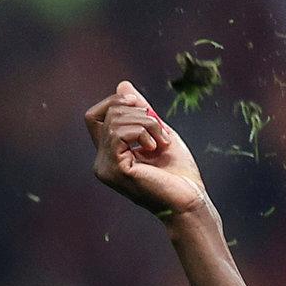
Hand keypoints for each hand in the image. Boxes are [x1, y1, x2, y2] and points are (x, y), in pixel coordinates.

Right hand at [85, 81, 209, 218]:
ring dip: (146, 123)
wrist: (191, 200)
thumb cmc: (179, 173)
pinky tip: (155, 147)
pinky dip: (141, 132)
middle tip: (161, 132)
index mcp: (110, 154)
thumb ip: (140, 112)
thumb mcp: (159, 132)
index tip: (140, 104)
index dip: (114, 102)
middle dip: (138, 113)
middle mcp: (102, 162)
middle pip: (107, 114)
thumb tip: (123, 86)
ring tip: (162, 142)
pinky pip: (118, 133)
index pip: (95, 117)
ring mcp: (105, 168)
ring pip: (114, 122)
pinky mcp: (114, 170)